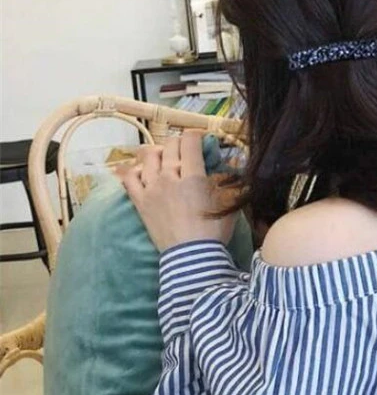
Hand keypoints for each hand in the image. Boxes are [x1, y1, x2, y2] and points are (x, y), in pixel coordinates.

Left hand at [116, 130, 237, 251]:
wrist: (190, 258)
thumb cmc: (213, 232)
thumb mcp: (228, 203)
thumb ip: (226, 182)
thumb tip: (226, 168)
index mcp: (193, 176)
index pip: (190, 142)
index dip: (196, 136)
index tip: (201, 140)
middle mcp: (169, 177)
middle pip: (170, 146)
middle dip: (180, 143)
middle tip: (187, 150)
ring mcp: (151, 189)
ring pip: (148, 156)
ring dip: (158, 152)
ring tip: (165, 158)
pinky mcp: (140, 202)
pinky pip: (129, 178)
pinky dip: (134, 169)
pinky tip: (142, 171)